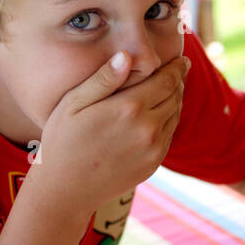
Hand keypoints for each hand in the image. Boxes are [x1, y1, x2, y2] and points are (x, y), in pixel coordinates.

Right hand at [30, 52, 189, 218]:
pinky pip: (169, 135)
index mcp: (129, 107)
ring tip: (170, 89)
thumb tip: (127, 55)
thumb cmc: (62, 141)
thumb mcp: (73, 104)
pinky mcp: (153, 164)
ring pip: (175, 116)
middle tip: (178, 70)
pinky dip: (170, 120)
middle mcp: (148, 128)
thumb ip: (103, 79)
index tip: (182, 59)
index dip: (176, 67)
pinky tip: (160, 114)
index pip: (166, 80)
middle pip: (175, 96)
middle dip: (177, 81)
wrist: (65, 189)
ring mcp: (153, 149)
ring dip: (175, 100)